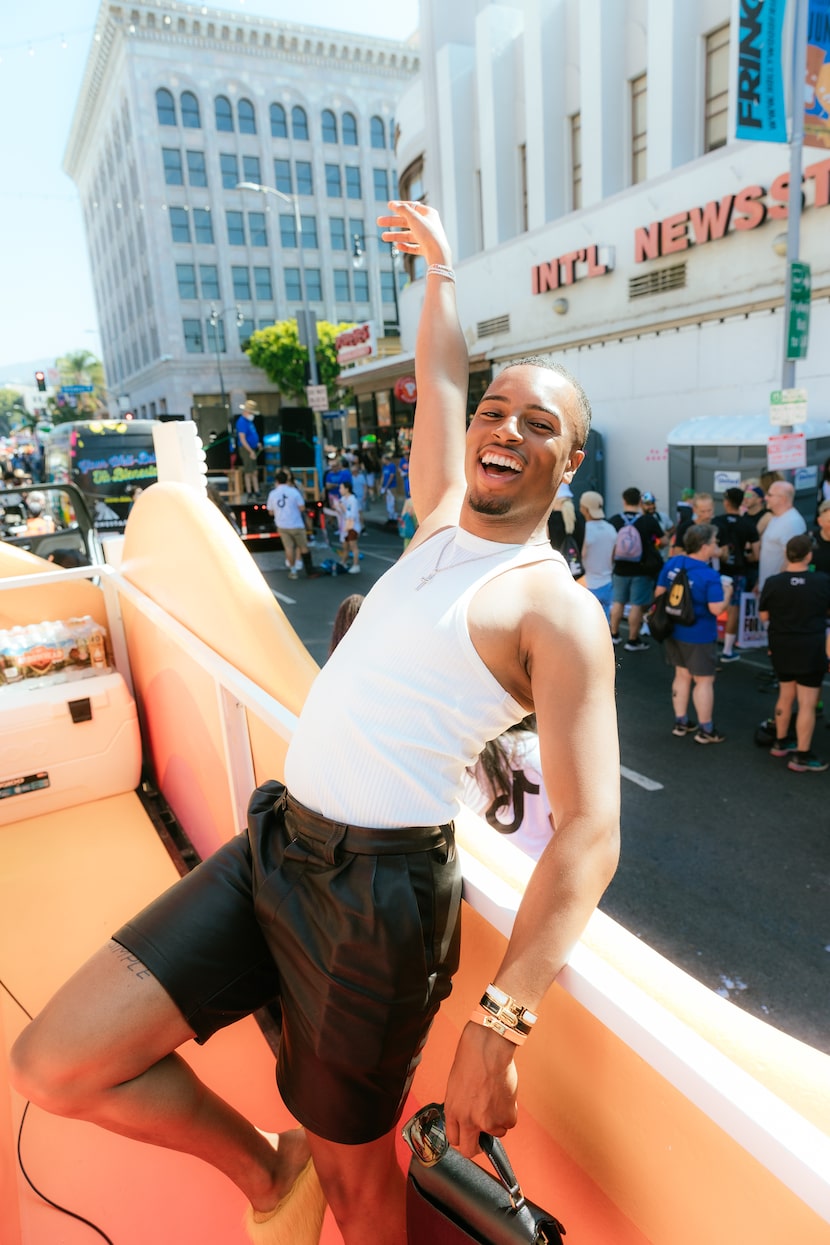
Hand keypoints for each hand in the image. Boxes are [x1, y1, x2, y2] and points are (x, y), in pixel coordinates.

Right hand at [377, 200, 451, 267]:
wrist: (438, 253)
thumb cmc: (428, 233)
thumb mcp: (413, 218)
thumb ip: (402, 210)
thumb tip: (393, 204)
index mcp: (429, 214)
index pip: (413, 207)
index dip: (400, 206)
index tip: (389, 206)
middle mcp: (429, 225)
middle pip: (407, 222)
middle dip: (393, 222)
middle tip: (379, 222)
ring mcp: (427, 238)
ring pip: (409, 235)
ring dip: (395, 235)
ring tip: (383, 237)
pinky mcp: (426, 249)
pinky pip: (414, 247)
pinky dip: (405, 246)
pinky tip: (397, 246)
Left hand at [443, 1022, 518, 1157]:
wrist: (487, 1049)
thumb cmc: (472, 1060)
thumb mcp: (456, 1086)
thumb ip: (462, 1105)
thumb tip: (470, 1115)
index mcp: (452, 1111)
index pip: (454, 1140)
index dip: (463, 1138)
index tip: (469, 1134)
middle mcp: (467, 1120)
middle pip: (471, 1150)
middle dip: (478, 1146)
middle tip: (484, 1135)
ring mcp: (487, 1122)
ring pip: (496, 1133)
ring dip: (498, 1121)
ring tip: (497, 1098)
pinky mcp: (505, 1117)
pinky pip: (510, 1122)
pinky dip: (510, 1111)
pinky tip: (505, 1094)